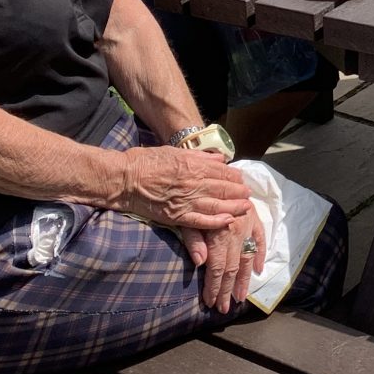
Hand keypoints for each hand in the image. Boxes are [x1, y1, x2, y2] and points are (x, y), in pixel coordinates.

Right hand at [119, 145, 251, 230]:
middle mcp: (193, 182)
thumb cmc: (147, 161)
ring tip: (246, 208)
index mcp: (193, 165)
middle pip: (223, 188)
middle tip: (249, 194)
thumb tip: (220, 158)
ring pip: (216, 205)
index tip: (243, 179)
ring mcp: (185, 200)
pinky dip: (215, 222)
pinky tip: (227, 221)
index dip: (235, 176)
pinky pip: (200, 221)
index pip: (222, 171)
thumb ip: (199, 156)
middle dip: (238, 192)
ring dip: (234, 206)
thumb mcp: (175, 151)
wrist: (125, 178)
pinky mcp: (176, 216)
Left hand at [183, 202, 264, 313]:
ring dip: (245, 279)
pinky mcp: (254, 217)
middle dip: (228, 289)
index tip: (211, 302)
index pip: (219, 266)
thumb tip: (200, 263)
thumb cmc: (188, 193)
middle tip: (225, 308)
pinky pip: (260, 237)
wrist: (208, 167)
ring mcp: (248, 223)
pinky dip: (260, 253)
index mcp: (221, 231)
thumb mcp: (185, 215)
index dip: (215, 286)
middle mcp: (237, 229)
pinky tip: (259, 269)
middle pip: (234, 266)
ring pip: (248, 256)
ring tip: (242, 297)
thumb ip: (193, 238)